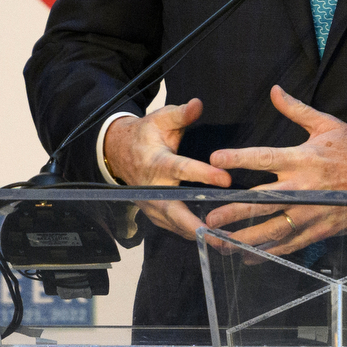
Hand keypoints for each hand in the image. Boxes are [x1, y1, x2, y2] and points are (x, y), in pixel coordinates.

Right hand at [103, 98, 231, 239]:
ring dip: (196, 235)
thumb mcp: (160, 119)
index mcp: (157, 162)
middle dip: (195, 223)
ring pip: (174, 224)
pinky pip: (172, 227)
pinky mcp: (154, 213)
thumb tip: (198, 104)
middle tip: (218, 233)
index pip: (182, 169)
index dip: (204, 175)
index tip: (226, 180)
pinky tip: (211, 240)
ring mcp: (151, 204)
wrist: (120, 153)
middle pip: (174, 210)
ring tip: (222, 242)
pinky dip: (190, 235)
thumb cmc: (147, 134)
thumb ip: (181, 113)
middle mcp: (153, 187)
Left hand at [202, 86, 346, 255]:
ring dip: (244, 237)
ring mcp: (311, 212)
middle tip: (208, 218)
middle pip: (261, 201)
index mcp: (303, 158)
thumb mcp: (327, 125)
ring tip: (219, 241)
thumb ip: (296, 110)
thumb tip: (275, 91)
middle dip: (233, 211)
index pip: (263, 158)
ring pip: (271, 229)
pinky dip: (267, 252)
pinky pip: (289, 244)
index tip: (214, 160)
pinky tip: (248, 257)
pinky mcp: (320, 230)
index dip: (237, 159)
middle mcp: (304, 187)